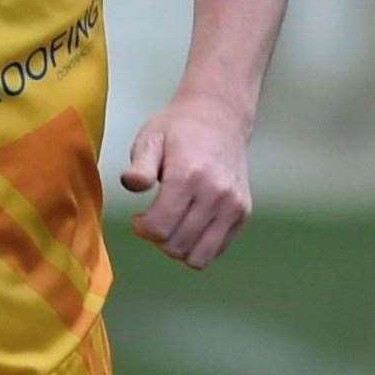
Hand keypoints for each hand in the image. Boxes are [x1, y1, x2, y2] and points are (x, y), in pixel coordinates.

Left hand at [120, 95, 251, 269]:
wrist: (219, 118)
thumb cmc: (178, 129)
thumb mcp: (151, 138)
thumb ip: (140, 166)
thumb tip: (131, 185)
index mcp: (188, 175)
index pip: (160, 227)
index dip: (142, 229)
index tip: (138, 218)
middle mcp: (215, 193)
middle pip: (177, 245)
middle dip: (157, 239)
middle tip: (152, 220)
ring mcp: (233, 206)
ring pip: (198, 256)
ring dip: (178, 248)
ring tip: (171, 226)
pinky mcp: (243, 213)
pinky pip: (217, 250)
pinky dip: (198, 246)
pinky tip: (189, 224)